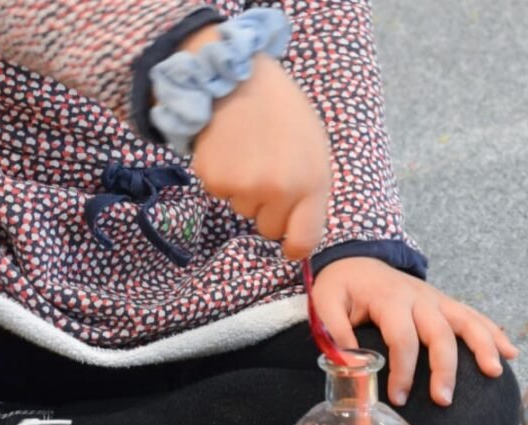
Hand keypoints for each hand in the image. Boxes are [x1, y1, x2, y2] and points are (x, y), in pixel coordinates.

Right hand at [184, 35, 331, 259]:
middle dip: (268, 209)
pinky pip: (220, 194)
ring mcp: (245, 186)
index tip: (288, 245)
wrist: (234, 74)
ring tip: (247, 150)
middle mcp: (280, 190)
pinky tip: (228, 148)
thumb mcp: (314, 149)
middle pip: (270, 229)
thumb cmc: (281, 110)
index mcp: (312, 182)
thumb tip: (299, 231)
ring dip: (244, 189)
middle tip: (265, 169)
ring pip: (243, 210)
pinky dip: (222, 176)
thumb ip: (310, 190)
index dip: (294, 247)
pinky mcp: (214, 180)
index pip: (305, 241)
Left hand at [312, 258, 517, 406]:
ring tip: (495, 372)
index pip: (402, 337)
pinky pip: (474, 316)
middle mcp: (419, 298)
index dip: (403, 369)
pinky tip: (510, 352)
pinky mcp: (445, 303)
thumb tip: (351, 362)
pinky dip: (494, 333)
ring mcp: (436, 299)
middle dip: (444, 369)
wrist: (357, 260)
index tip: (399, 397)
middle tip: (443, 400)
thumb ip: (335, 330)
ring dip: (483, 346)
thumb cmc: (343, 287)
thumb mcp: (326, 302)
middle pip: (440, 333)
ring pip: (466, 321)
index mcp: (390, 299)